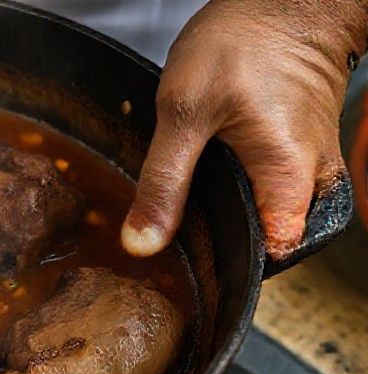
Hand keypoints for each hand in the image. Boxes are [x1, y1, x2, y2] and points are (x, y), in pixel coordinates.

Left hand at [122, 0, 365, 259]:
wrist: (284, 1)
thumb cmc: (242, 44)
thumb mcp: (183, 113)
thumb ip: (163, 184)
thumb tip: (143, 243)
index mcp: (286, 182)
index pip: (264, 260)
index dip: (221, 266)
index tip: (183, 260)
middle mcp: (310, 185)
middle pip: (263, 244)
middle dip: (217, 242)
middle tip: (172, 227)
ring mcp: (311, 170)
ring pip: (265, 218)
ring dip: (225, 216)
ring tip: (185, 200)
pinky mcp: (301, 154)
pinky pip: (269, 191)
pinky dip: (237, 191)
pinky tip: (206, 178)